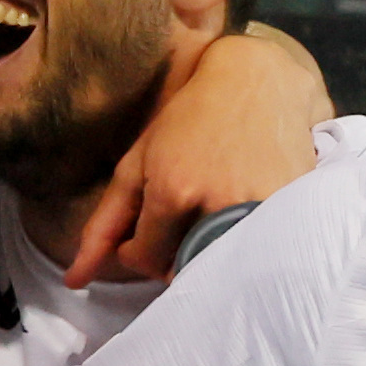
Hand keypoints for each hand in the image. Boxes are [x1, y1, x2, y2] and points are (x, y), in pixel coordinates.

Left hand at [62, 22, 327, 288]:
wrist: (259, 83)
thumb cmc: (188, 119)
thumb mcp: (137, 164)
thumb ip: (103, 225)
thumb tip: (73, 281)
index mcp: (173, 191)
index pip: (145, 260)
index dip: (139, 250)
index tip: (148, 229)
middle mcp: (216, 204)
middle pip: (183, 271)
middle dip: (173, 256)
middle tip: (181, 222)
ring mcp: (259, 209)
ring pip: (220, 269)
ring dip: (208, 255)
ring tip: (210, 218)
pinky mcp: (292, 211)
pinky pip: (258, 254)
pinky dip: (246, 246)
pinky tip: (243, 213)